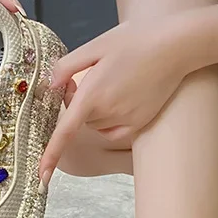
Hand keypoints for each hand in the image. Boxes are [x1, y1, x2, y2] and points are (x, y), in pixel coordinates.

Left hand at [39, 15, 188, 180]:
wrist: (175, 46)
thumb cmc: (134, 40)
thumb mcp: (95, 46)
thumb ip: (66, 66)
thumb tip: (49, 86)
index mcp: (92, 94)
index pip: (65, 131)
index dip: (51, 155)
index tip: (41, 177)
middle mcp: (109, 112)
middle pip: (80, 120)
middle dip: (78, 104)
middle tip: (91, 75)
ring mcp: (127, 120)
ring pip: (97, 124)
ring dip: (95, 110)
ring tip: (112, 79)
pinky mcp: (140, 122)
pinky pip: (114, 129)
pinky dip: (110, 119)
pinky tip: (121, 96)